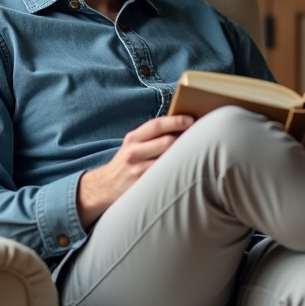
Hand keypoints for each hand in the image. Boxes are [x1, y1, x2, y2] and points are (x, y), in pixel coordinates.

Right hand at [77, 115, 193, 226]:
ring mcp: (138, 170)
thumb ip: (150, 135)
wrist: (106, 186)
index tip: (190, 120)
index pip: (156, 125)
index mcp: (132, 138)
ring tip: (195, 153)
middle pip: (167, 142)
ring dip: (184, 156)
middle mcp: (133, 153)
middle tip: (198, 138)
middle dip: (184, 139)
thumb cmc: (126, 162)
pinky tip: (185, 169)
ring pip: (169, 160)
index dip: (175, 121)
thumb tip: (180, 126)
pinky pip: (166, 175)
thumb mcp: (132, 144)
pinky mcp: (143, 185)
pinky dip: (177, 170)